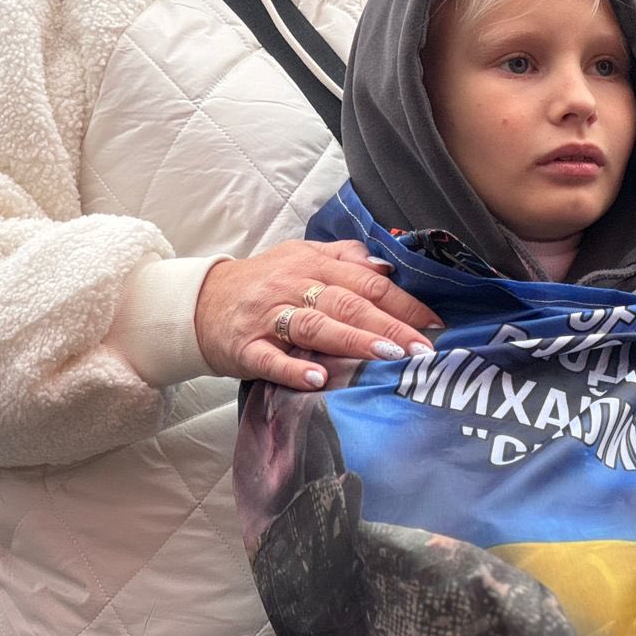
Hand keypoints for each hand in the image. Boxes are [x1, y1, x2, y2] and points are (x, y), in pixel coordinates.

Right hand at [194, 238, 441, 390]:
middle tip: (423, 348)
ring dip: (352, 340)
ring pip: (314, 325)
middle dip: (389, 326)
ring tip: (386, 356)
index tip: (435, 324)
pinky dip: (294, 368)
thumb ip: (343, 258)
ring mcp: (267, 317)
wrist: (201, 302)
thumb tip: (387, 265)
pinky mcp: (244, 346)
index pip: (366, 281)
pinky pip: (270, 357)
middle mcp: (292, 286)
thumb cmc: (262, 282)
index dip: (403, 302)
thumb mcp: (300, 256)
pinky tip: (318, 379)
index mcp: (312, 264)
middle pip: (347, 303)